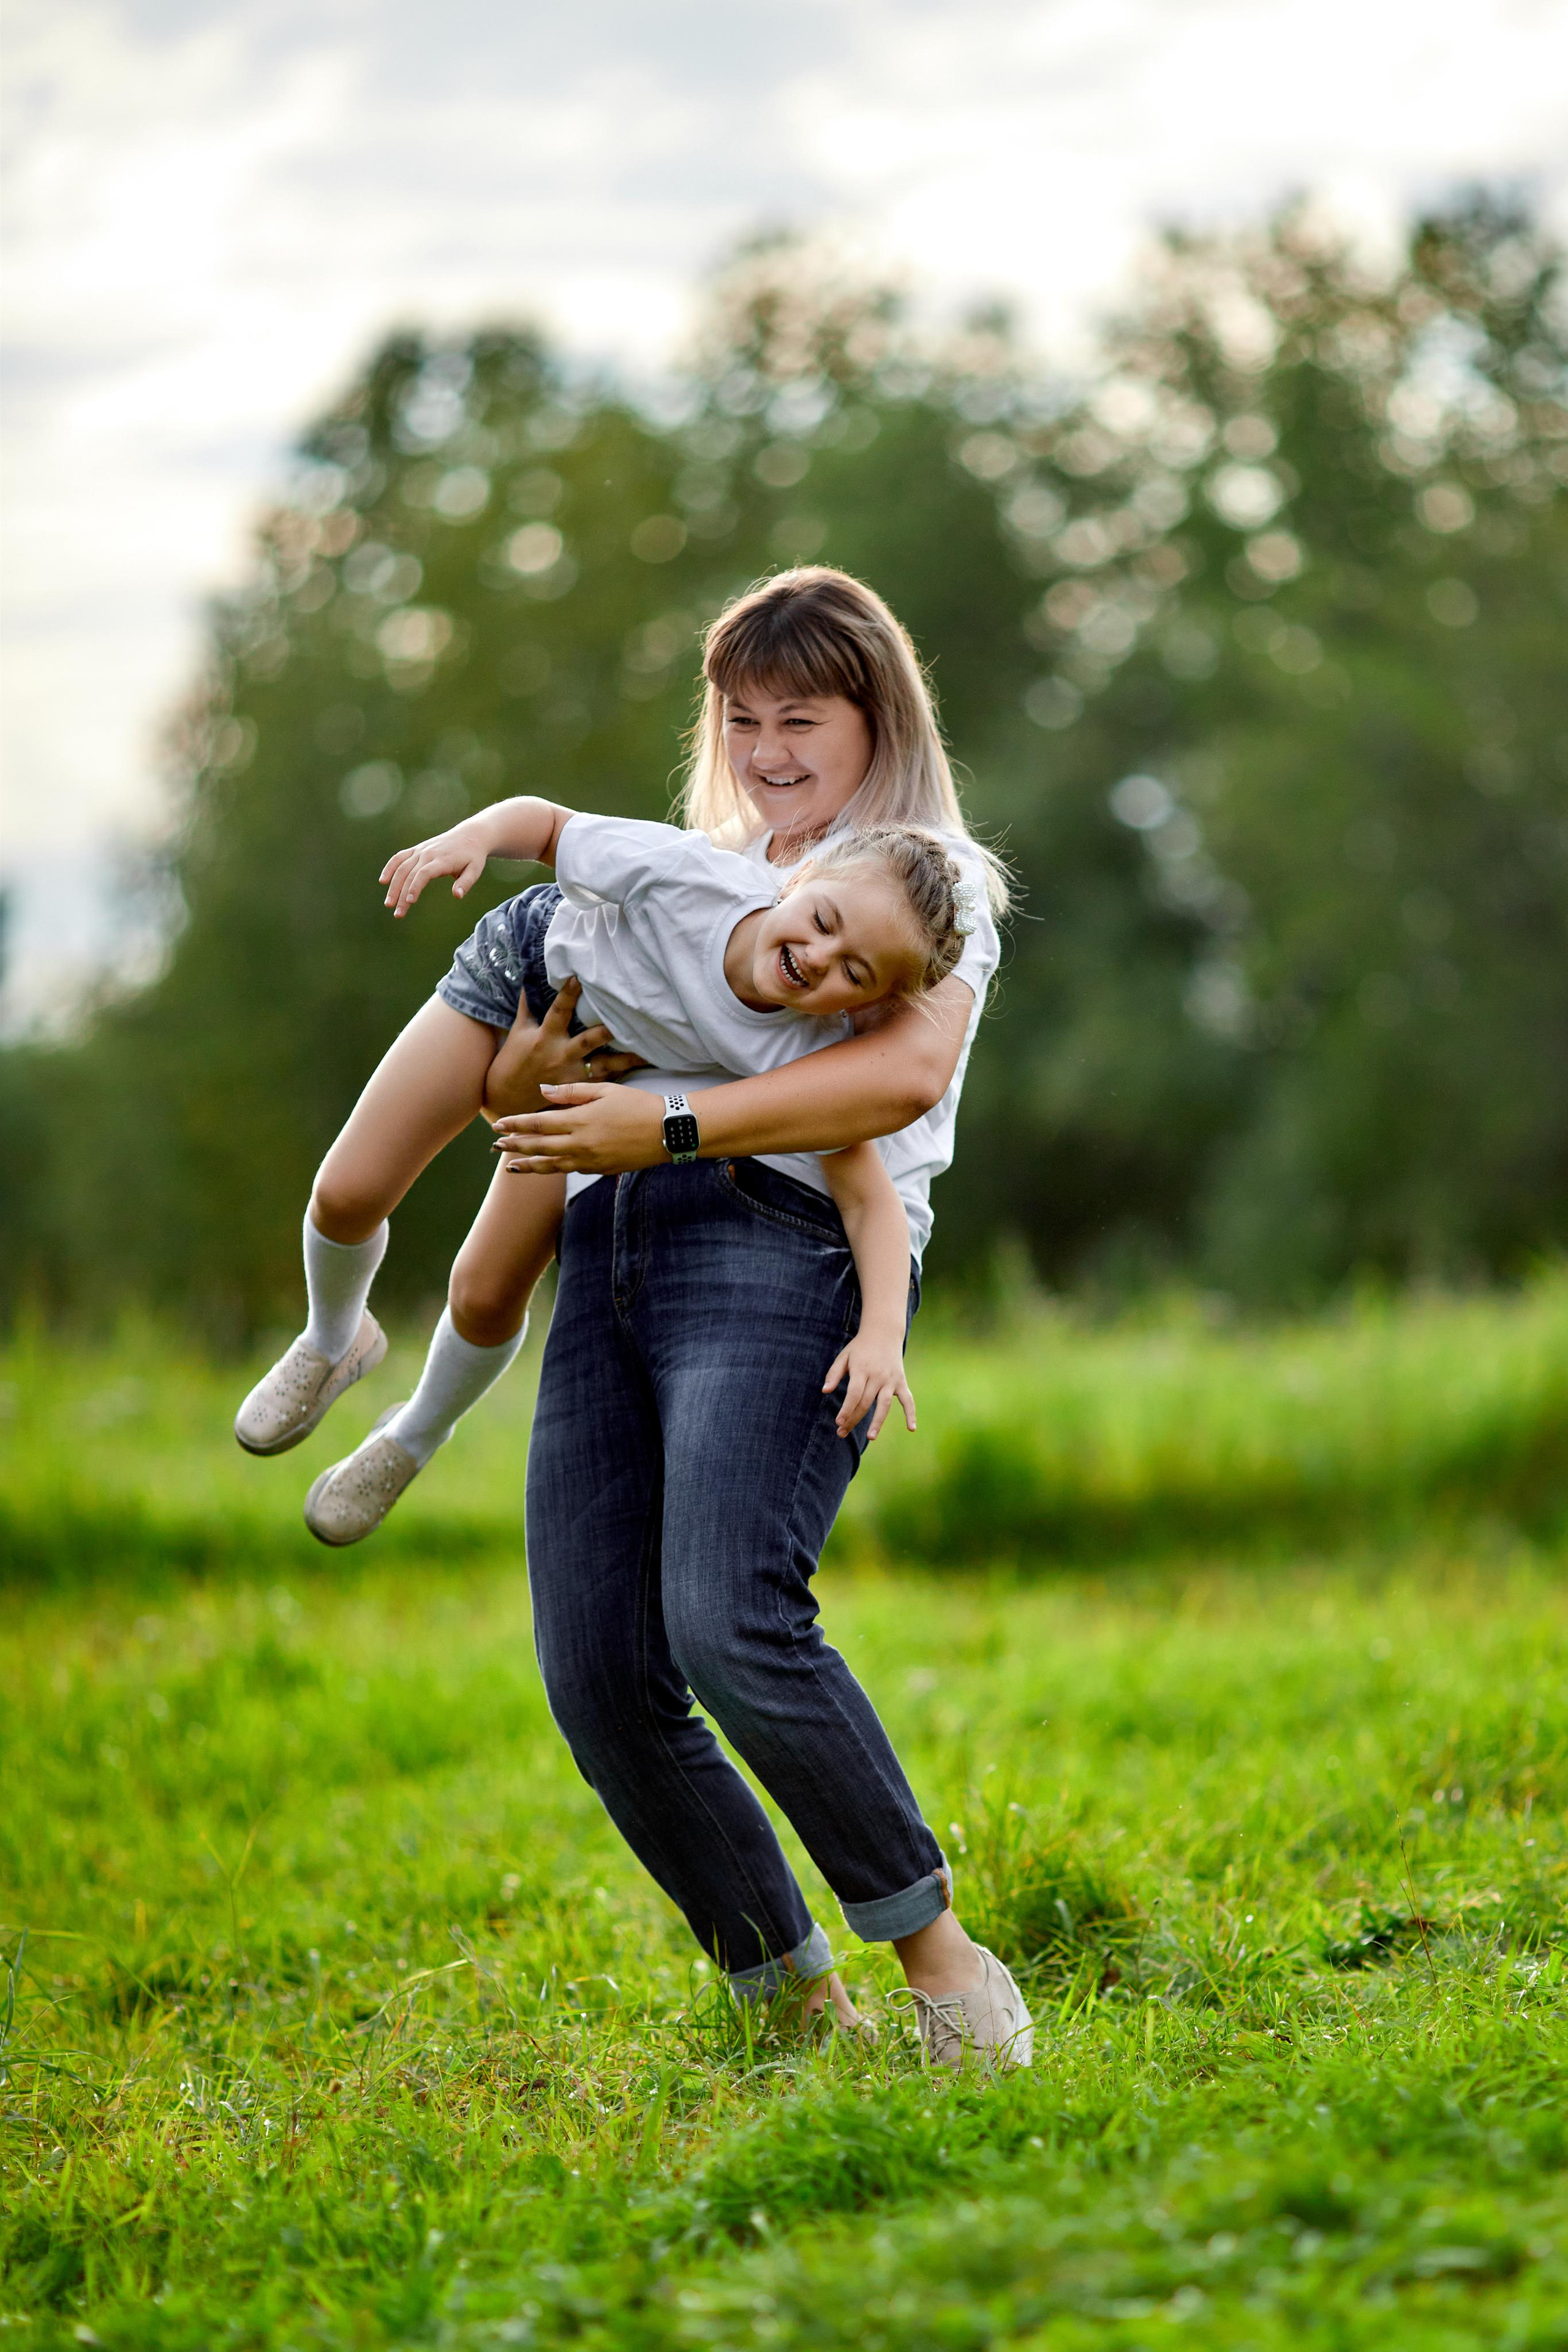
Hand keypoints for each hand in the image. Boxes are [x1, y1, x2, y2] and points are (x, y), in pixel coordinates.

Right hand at [380, 814, 498, 916]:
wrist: (470, 835)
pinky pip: (399, 857)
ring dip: (393, 885)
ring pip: (401, 867)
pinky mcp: (416, 849)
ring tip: (388, 904)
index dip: (415, 887)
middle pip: (409, 874)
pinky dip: (390, 867)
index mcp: (442, 860)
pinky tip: (383, 881)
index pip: (424, 874)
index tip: (409, 901)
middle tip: (397, 914)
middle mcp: (428, 853)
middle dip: (401, 894)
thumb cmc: (473, 857)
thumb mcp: (475, 870)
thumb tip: (457, 896)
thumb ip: (466, 883)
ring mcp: (420, 850)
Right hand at [483, 979, 646, 1119]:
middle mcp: (561, 1055)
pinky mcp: (580, 1090)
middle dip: (607, 1031)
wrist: (507, 1100)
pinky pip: (605, 1082)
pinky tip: (642, 1070)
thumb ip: (527, 1007)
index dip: (568, 994)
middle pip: (589, 1040)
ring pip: (604, 1065)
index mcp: (545, 1038)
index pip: (558, 1011)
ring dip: (627, 1060)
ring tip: (649, 1052)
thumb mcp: (518, 1032)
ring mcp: (572, 1075)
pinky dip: (622, 1076)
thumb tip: (527, 982)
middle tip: (628, 1020)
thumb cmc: (512, 1062)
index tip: (578, 977)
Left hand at [493, 1083, 666, 1174]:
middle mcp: (581, 1145)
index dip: (516, 1124)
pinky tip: (546, 1167)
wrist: (668, 1131)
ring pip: (552, 1166)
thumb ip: (573, 1092)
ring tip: (511, 1167)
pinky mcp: (601, 1170)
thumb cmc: (639, 1105)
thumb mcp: (606, 1090)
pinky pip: (571, 1171)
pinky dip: (554, 1169)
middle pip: (539, 1146)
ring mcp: (590, 1161)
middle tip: (496, 1146)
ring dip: (529, 1165)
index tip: (498, 1124)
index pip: (538, 1124)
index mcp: (580, 1121)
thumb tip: (544, 1092)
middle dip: (516, 1146)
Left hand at [822, 1327, 916, 1440]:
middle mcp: (878, 1375)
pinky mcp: (901, 1382)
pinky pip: (908, 1400)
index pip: (854, 1394)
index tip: (838, 1422)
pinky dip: (911, 1413)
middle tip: (842, 1433)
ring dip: (878, 1422)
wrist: (883, 1332)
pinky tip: (911, 1428)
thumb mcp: (844, 1356)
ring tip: (871, 1438)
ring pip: (885, 1405)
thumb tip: (824, 1391)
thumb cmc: (860, 1347)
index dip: (846, 1409)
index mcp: (862, 1369)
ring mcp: (891, 1380)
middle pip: (866, 1402)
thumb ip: (834, 1373)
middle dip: (853, 1419)